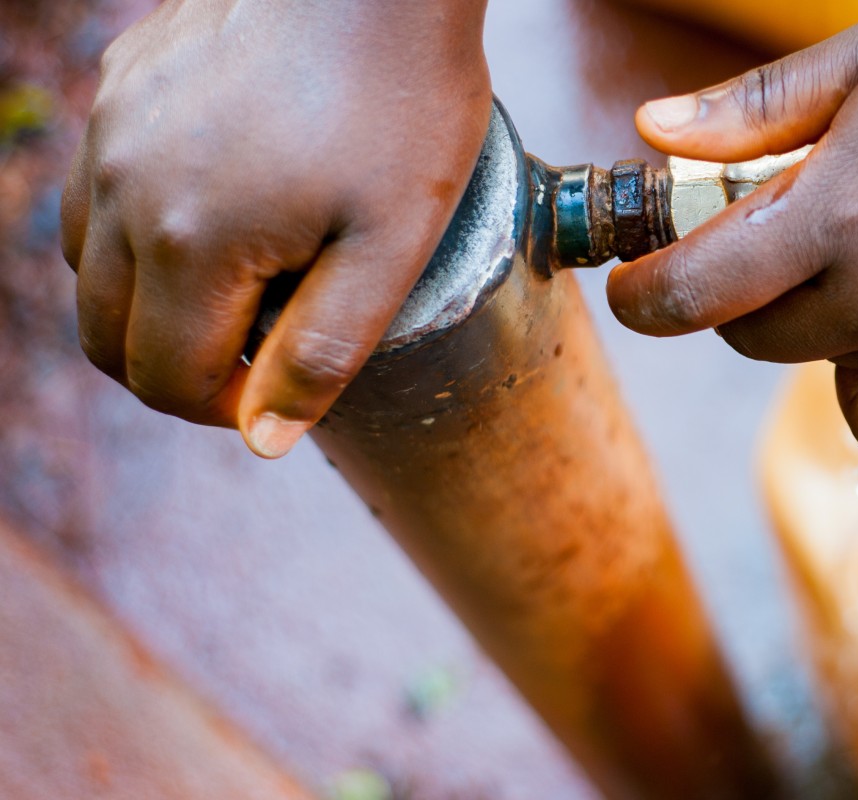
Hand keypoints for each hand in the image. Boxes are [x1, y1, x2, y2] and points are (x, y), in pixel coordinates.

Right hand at [62, 0, 490, 457]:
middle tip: (263, 353)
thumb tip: (264, 439)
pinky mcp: (120, 84)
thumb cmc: (401, 101)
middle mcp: (123, 187)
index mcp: (188, 241)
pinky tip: (227, 209)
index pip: (163, 380)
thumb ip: (324, 350)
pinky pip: (102, 188)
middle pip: (107, 335)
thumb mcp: (391, 245)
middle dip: (178, 367)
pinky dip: (142, 229)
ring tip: (249, 286)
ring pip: (92, 265)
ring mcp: (111, 130)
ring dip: (153, 302)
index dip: (224, 410)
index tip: (281, 391)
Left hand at [608, 7, 857, 450]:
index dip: (644, 297)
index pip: (695, 291)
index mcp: (837, 212)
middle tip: (788, 238)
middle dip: (743, 293)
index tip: (634, 288)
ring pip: (821, 372)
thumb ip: (755, 110)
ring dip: (820, 330)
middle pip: (752, 335)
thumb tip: (649, 133)